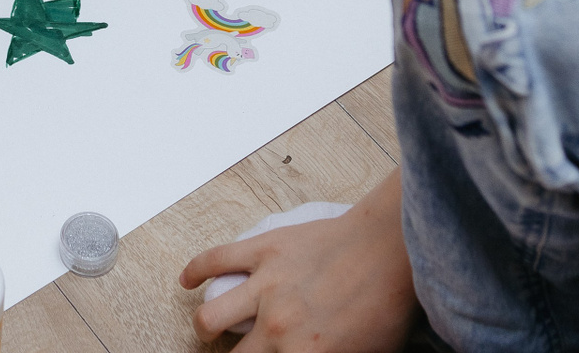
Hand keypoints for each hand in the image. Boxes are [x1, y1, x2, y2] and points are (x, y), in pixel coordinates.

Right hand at [179, 173, 416, 351]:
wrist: (392, 248)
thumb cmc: (389, 301)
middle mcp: (279, 325)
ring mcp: (266, 285)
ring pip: (210, 317)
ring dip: (206, 329)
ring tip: (209, 330)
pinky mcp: (263, 250)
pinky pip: (217, 259)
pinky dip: (195, 270)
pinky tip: (186, 281)